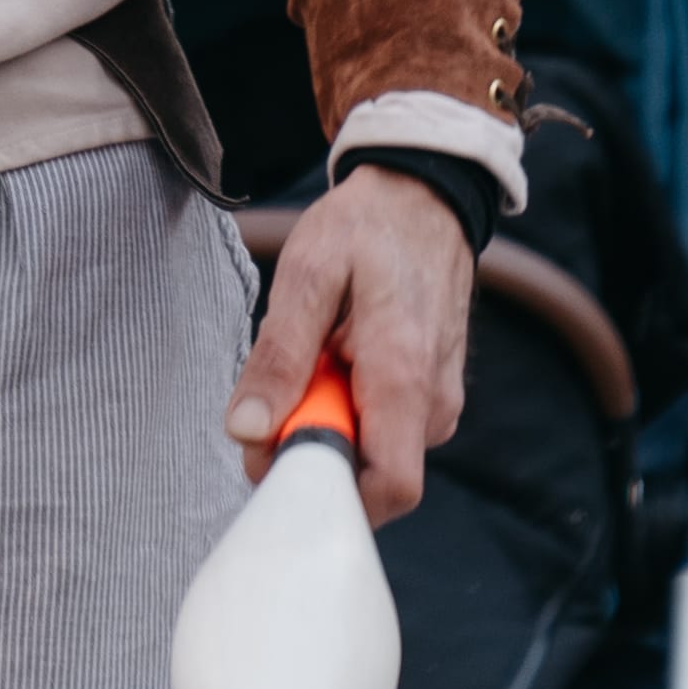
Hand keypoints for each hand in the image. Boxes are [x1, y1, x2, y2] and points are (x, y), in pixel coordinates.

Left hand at [235, 166, 475, 521]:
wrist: (424, 197)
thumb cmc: (366, 230)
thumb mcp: (306, 277)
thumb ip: (278, 357)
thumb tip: (247, 432)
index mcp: (404, 378)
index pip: (388, 489)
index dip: (327, 491)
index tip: (273, 454)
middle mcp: (434, 404)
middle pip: (370, 475)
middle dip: (312, 447)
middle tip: (278, 390)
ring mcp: (440, 403)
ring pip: (374, 451)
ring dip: (328, 421)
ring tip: (314, 356)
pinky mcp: (433, 397)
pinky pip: (385, 428)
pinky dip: (349, 408)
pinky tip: (334, 360)